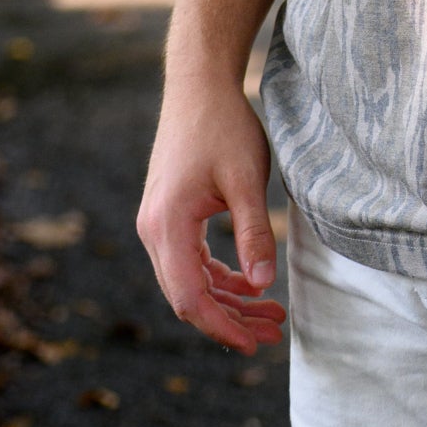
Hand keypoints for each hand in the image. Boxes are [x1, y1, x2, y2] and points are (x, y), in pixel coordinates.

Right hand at [138, 79, 286, 353]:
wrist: (199, 84)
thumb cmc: (223, 124)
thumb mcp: (247, 178)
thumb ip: (253, 233)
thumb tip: (263, 286)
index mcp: (167, 225)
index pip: (190, 297)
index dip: (222, 325)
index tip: (256, 342)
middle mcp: (153, 230)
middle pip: (187, 296)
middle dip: (230, 319)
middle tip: (273, 332)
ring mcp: (157, 223)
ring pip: (189, 281)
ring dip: (227, 300)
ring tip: (271, 313)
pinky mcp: (168, 215)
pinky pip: (190, 261)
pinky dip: (218, 277)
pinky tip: (250, 283)